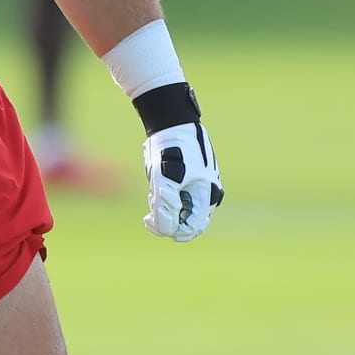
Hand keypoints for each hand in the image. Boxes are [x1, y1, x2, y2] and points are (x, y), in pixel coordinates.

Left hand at [143, 120, 222, 241]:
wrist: (172, 124)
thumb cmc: (171, 150)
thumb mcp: (164, 180)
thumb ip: (165, 208)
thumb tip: (167, 230)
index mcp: (206, 196)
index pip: (191, 228)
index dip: (171, 230)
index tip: (150, 221)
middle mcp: (206, 194)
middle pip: (186, 222)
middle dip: (166, 219)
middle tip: (148, 213)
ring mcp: (198, 187)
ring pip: (179, 211)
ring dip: (163, 207)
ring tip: (153, 192)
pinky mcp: (188, 180)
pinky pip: (177, 199)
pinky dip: (164, 198)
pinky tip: (155, 186)